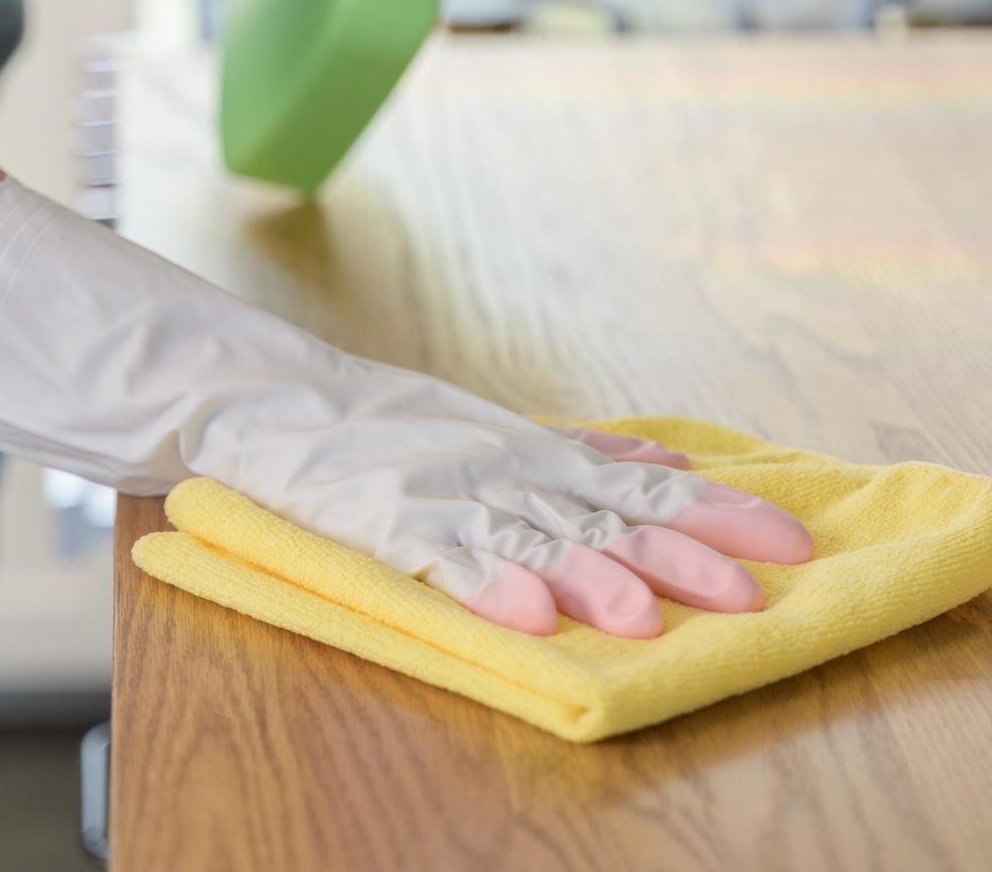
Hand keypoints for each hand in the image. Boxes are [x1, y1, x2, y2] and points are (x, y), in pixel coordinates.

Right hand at [0, 182, 809, 639]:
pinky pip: (433, 552)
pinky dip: (488, 584)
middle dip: (688, 545)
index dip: (704, 504)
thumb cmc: (326, 415)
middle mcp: (474, 451)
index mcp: (498, 435)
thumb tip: (630, 460)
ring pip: (529, 527)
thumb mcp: (448, 427)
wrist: (205, 372)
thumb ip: (535, 448)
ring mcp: (417, 478)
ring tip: (667, 616)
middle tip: (770, 582)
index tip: (786, 532)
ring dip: (601, 573)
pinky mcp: (357, 506)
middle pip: (597, 500)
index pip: (621, 470)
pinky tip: (538, 620)